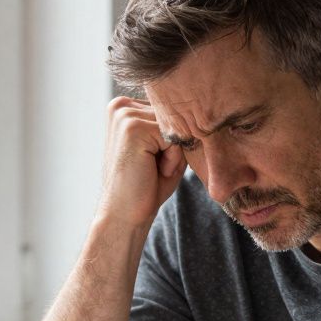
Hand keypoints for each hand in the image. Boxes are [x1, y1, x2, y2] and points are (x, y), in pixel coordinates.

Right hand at [98, 96, 187, 227]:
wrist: (125, 215)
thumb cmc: (146, 186)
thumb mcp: (165, 149)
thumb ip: (176, 126)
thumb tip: (199, 111)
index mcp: (126, 107)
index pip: (172, 112)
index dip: (172, 141)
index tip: (151, 161)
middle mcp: (122, 105)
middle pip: (176, 117)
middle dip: (174, 147)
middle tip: (151, 168)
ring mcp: (125, 114)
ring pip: (177, 127)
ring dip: (173, 154)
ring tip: (151, 169)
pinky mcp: (133, 127)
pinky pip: (175, 139)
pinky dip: (172, 160)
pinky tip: (151, 171)